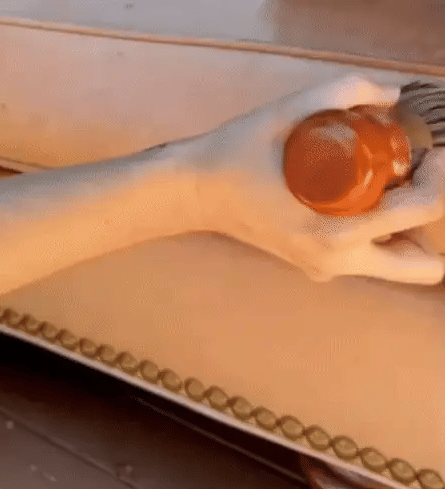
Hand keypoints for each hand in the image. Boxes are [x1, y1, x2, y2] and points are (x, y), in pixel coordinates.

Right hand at [182, 74, 444, 284]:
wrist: (196, 193)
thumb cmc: (236, 156)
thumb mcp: (284, 112)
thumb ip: (341, 90)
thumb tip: (390, 97)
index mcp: (334, 233)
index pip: (421, 213)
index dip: (441, 177)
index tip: (431, 152)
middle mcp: (336, 261)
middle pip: (420, 264)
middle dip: (429, 217)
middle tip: (409, 177)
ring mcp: (325, 269)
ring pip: (396, 263)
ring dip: (407, 225)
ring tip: (380, 184)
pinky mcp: (315, 266)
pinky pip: (367, 256)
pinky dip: (379, 231)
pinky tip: (352, 197)